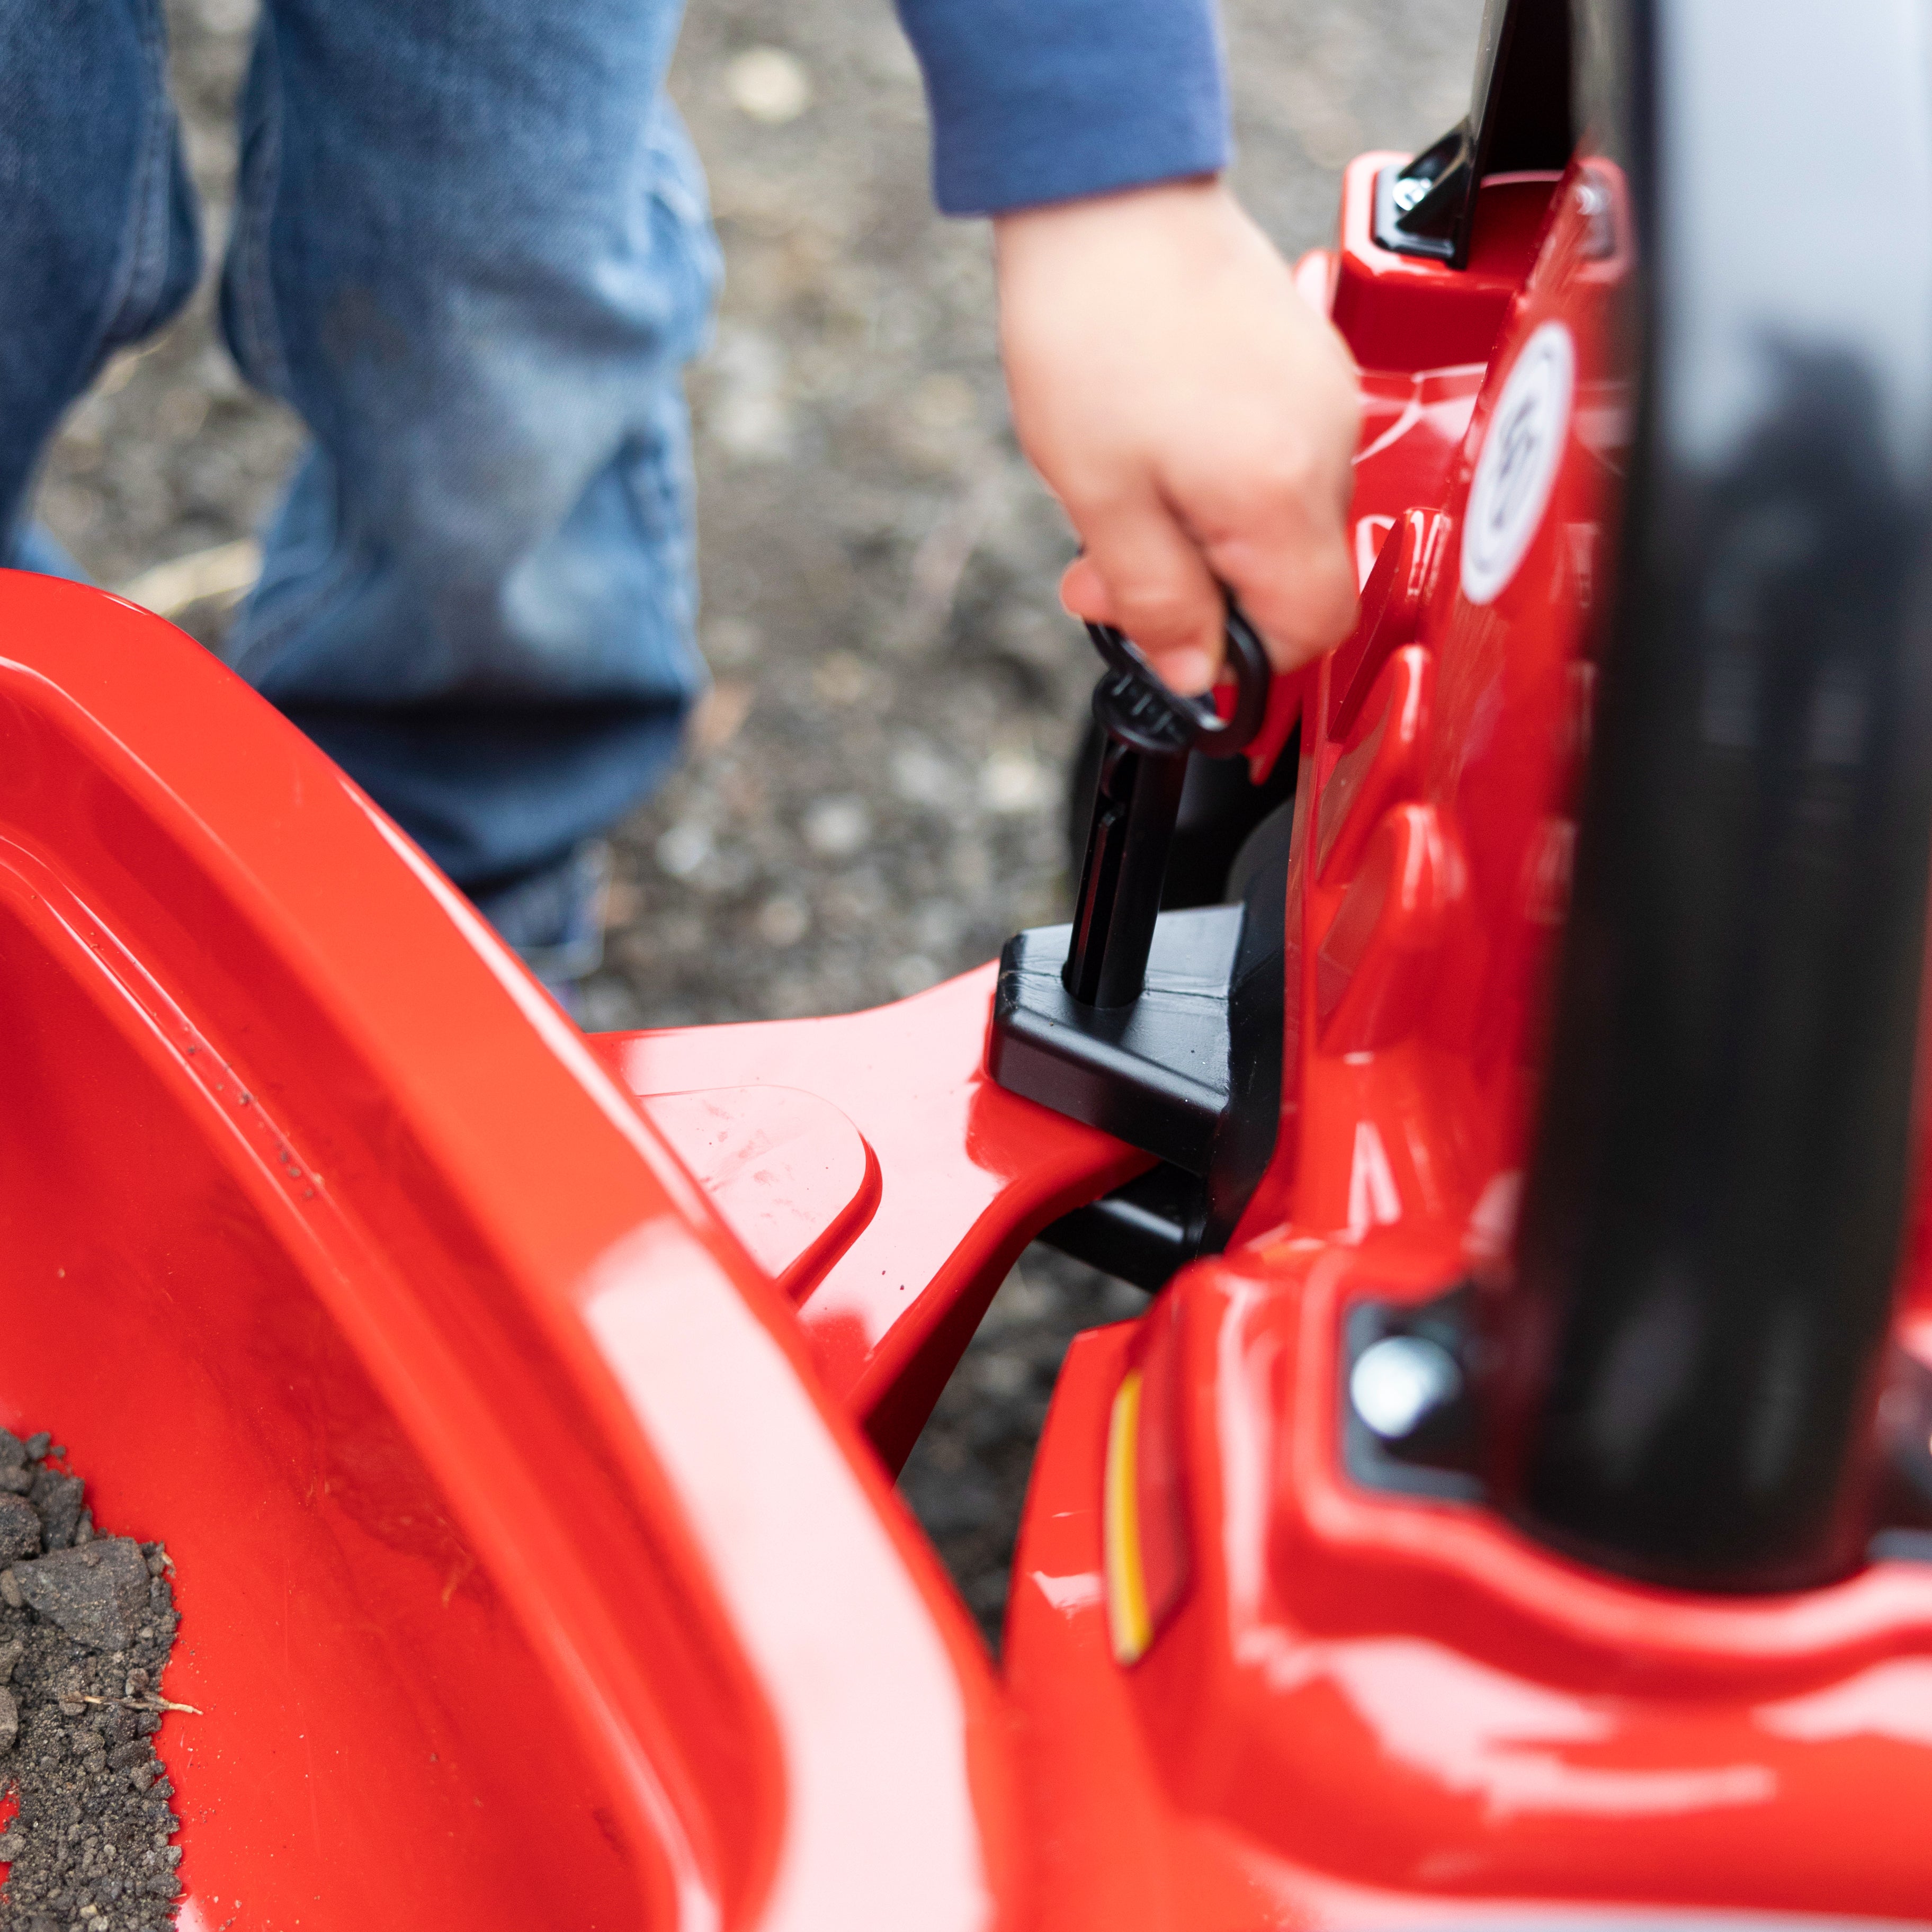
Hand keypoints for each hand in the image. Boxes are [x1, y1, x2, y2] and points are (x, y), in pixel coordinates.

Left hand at [994, 177, 1359, 692]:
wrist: (1107, 195)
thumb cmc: (1095, 329)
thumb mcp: (1102, 498)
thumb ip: (1156, 599)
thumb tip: (1194, 673)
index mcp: (1280, 494)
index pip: (1311, 630)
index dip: (1247, 664)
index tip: (1182, 654)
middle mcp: (1327, 449)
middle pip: (1296, 582)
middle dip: (1204, 601)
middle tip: (1103, 577)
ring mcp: (1327, 402)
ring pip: (1284, 526)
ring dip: (1205, 542)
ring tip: (1121, 502)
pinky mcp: (1311, 369)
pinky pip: (1282, 464)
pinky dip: (1223, 486)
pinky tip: (1159, 455)